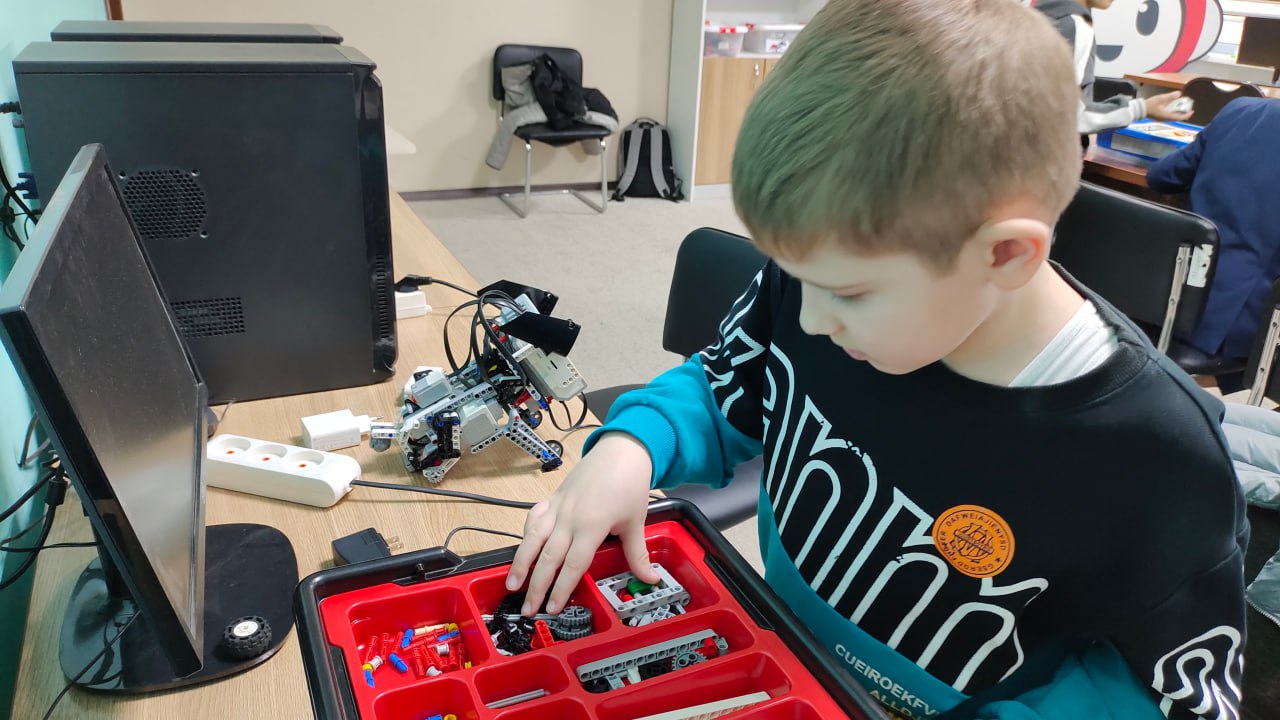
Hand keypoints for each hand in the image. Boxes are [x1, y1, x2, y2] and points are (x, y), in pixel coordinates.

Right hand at [505, 432, 660, 614]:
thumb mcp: (636, 522)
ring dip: (521, 563)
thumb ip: (637, 554)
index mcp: (592, 526)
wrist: (621, 451)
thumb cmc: (629, 484)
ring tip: (512, 584)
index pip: (573, 565)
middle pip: (548, 558)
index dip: (561, 589)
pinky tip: (522, 549)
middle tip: (529, 609)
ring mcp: (558, 507)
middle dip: (536, 586)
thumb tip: (650, 578)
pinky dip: (526, 533)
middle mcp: (570, 518)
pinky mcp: (553, 498)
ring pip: (533, 538)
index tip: (553, 607)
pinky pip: (534, 518)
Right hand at [1145, 91, 1192, 121]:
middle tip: (1188, 107)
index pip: (1180, 117)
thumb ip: (1171, 96)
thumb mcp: (1161, 99)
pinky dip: (1173, 111)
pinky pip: (1169, 115)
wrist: (1140, 110)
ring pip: (1173, 116)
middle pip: (1177, 117)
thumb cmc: (1149, 106)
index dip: (1187, 114)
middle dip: (1183, 113)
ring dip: (1178, 112)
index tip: (1192, 111)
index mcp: (1167, 116)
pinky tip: (1173, 107)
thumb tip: (1179, 93)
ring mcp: (1162, 118)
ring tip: (1181, 106)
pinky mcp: (1159, 117)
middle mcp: (1165, 119)